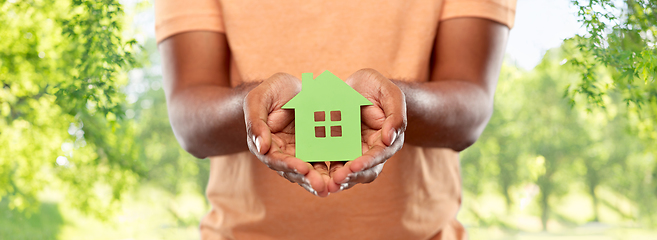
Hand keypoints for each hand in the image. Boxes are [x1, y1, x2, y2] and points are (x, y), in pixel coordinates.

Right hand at [244, 73, 330, 196]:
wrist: (292, 85)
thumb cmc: (271, 91)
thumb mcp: (258, 99)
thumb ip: (256, 122)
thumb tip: (261, 148)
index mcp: (265, 145)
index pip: (275, 159)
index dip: (289, 165)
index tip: (303, 168)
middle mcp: (282, 153)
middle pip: (293, 170)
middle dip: (308, 179)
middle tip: (322, 186)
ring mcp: (299, 152)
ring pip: (309, 170)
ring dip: (320, 180)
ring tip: (332, 187)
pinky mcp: (315, 147)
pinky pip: (323, 160)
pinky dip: (331, 169)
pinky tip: (343, 175)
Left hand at [327, 69, 406, 192]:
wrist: (356, 85)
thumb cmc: (376, 87)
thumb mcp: (390, 93)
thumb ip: (396, 114)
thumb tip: (390, 139)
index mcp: (387, 140)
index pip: (379, 155)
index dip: (367, 162)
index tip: (354, 166)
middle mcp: (371, 151)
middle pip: (364, 171)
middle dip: (350, 176)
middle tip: (336, 180)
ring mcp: (354, 152)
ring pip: (348, 173)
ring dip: (337, 180)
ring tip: (325, 184)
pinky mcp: (337, 150)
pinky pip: (331, 163)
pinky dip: (324, 172)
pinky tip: (312, 174)